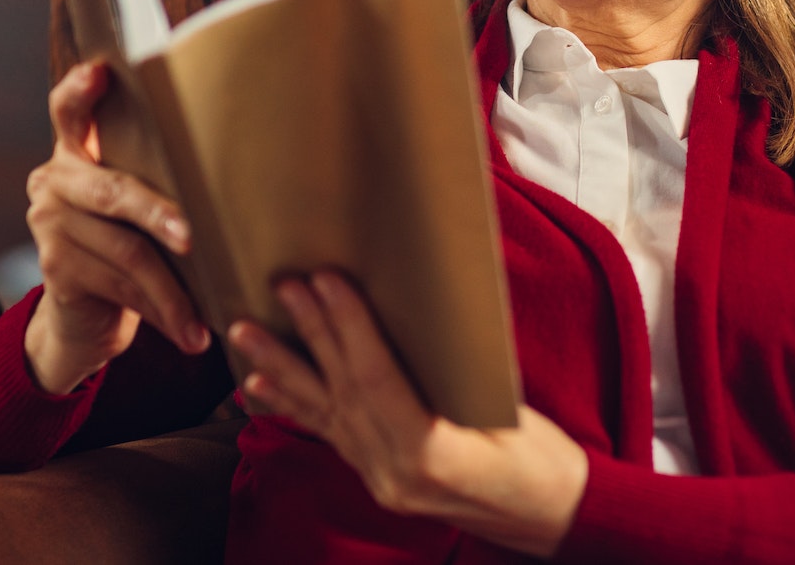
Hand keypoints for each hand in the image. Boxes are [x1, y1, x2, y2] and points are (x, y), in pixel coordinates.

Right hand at [22, 61, 211, 394]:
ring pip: (126, 252)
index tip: (99, 71)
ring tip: (206, 319)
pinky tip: (189, 333)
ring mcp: (48, 226)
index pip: (68, 111)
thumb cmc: (133, 240)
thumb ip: (156, 175)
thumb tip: (239, 162)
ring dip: (173, 291)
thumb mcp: (137, 202)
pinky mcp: (55, 270)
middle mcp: (53, 181)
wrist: (86, 314)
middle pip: (113, 191)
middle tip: (193, 236)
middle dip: (158, 215)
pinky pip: (120, 288)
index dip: (80, 91)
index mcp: (76, 152)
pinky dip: (163, 313)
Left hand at [229, 272, 588, 557]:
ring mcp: (381, 480)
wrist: (550, 516)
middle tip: (283, 285)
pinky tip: (261, 386)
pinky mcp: (378, 478)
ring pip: (325, 412)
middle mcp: (394, 473)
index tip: (327, 279)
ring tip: (244, 334)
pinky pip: (330, 436)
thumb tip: (416, 309)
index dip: (349, 325)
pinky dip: (295, 405)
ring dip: (283, 366)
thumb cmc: (542, 459)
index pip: (377, 378)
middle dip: (312, 331)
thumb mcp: (509, 410)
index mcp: (431, 455)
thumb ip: (454, 373)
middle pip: (344, 389)